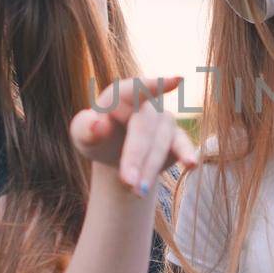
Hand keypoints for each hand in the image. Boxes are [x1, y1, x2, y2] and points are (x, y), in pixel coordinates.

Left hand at [70, 76, 197, 195]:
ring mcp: (163, 120)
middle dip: (136, 156)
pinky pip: (182, 145)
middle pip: (143, 128)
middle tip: (127, 182)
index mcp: (120, 96)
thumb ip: (85, 129)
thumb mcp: (83, 136)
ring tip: (137, 191)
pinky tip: (191, 164)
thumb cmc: (97, 138)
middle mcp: (146, 105)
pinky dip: (186, 153)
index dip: (155, 85)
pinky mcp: (176, 139)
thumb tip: (99, 124)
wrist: (115, 155)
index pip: (135, 89)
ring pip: (160, 143)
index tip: (178, 81)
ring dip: (149, 168)